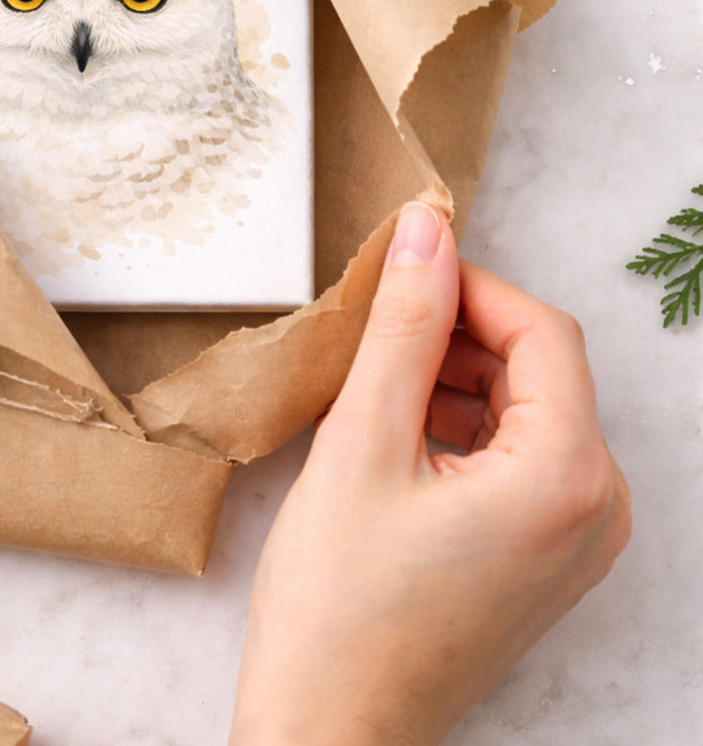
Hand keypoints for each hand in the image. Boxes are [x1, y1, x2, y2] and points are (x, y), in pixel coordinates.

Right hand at [230, 201, 631, 745]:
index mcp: (567, 477)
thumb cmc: (338, 604)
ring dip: (452, 381)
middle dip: (456, 336)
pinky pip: (517, 461)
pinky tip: (391, 438)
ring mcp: (575, 542)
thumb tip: (426, 231)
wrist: (329, 730)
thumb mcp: (362, 442)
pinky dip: (459, 430)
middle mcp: (596, 511)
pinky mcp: (543, 560)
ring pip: (523, 412)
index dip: (469, 286)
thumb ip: (402, 326)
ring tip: (369, 389)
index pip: (541, 331)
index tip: (398, 271)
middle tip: (370, 334)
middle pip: (538, 370)